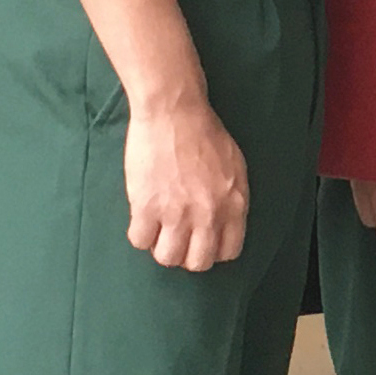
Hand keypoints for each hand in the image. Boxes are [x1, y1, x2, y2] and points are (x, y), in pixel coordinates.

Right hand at [124, 91, 249, 270]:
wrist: (174, 112)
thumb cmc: (205, 134)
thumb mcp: (235, 168)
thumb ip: (232, 200)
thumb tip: (224, 223)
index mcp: (234, 205)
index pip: (229, 252)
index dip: (213, 250)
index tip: (201, 241)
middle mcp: (208, 215)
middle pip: (198, 262)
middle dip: (187, 255)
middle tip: (177, 239)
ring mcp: (177, 213)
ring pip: (167, 258)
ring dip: (161, 247)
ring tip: (159, 229)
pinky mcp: (147, 206)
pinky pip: (140, 241)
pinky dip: (140, 234)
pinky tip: (142, 218)